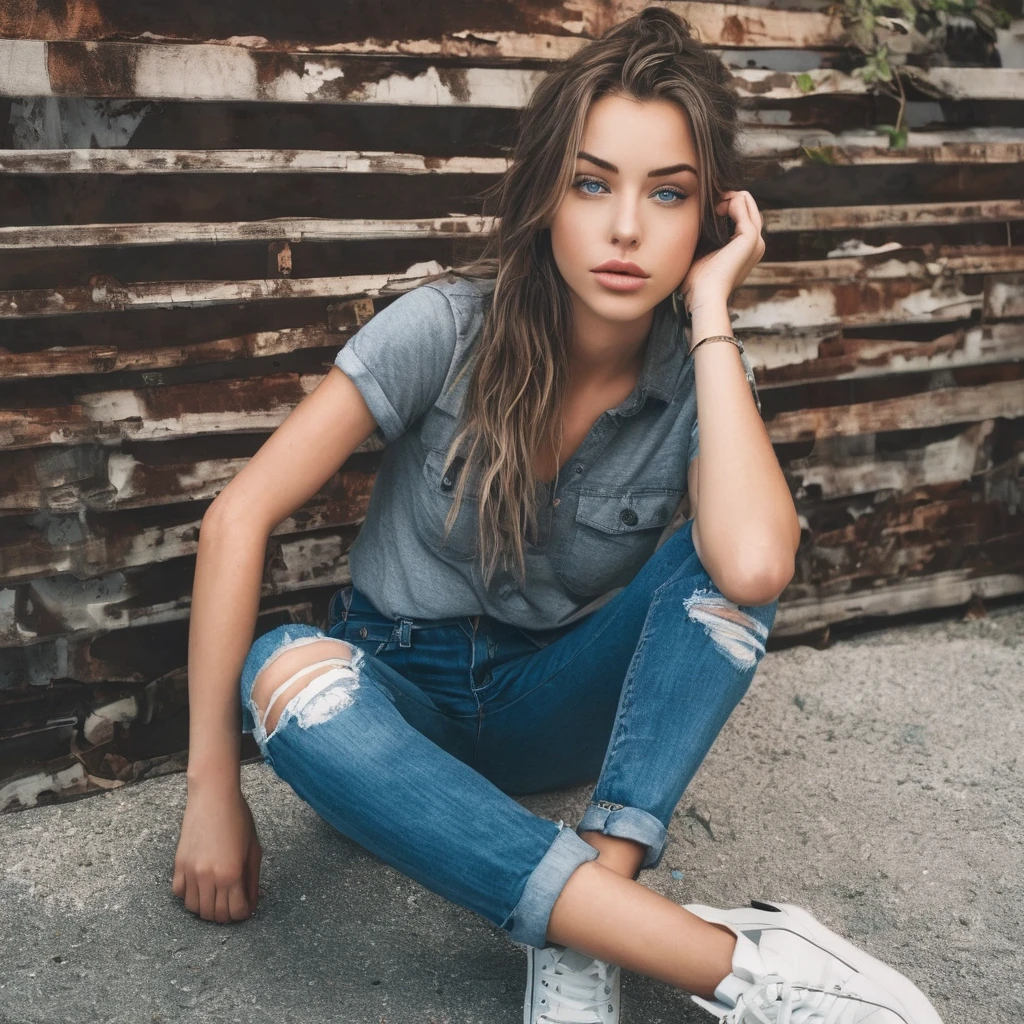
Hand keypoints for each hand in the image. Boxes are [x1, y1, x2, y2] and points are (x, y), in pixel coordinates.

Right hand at [172, 785, 262, 922]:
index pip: (235, 912)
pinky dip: (190, 895)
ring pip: (195, 908)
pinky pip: (179, 893)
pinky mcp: (178, 865)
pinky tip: (201, 885)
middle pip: (214, 915)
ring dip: (208, 907)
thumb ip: (252, 880)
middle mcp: (208, 877)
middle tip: (233, 903)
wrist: (214, 798)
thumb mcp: (254, 849)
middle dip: (226, 914)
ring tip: (217, 895)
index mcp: (231, 874)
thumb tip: (251, 903)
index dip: (243, 913)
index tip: (245, 906)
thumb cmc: (239, 819)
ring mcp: (190, 872)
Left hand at [678, 189, 764, 313]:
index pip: (742, 214)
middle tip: (708, 206)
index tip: (707, 209)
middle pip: (746, 204)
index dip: (725, 204)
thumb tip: (695, 221)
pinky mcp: (750, 237)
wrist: (704, 297)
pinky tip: (715, 210)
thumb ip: (706, 238)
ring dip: (726, 197)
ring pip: (746, 200)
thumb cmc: (698, 282)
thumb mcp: (704, 255)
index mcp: (747, 248)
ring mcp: (756, 240)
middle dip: (726, 197)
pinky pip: (742, 205)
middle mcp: (756, 243)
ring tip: (711, 208)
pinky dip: (727, 201)